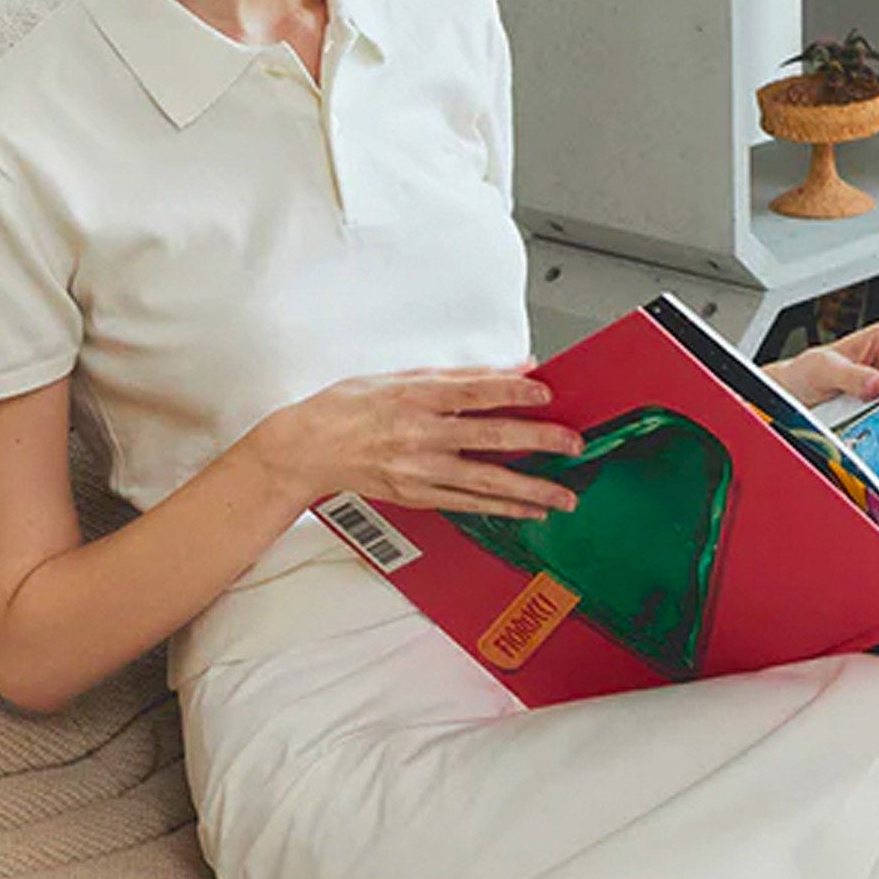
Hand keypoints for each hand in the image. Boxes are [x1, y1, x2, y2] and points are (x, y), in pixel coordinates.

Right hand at [256, 367, 587, 520]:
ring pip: (485, 480)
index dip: (514, 392)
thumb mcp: (402, 378)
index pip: (476, 392)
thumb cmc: (350, 407)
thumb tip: (515, 368)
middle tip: (573, 444)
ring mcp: (419, 470)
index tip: (547, 393)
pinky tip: (529, 510)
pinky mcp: (417, 495)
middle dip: (538, 441)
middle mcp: (420, 436)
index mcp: (417, 398)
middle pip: (490, 437)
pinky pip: (468, 503)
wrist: (306, 449)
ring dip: (529, 489)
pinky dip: (502, 507)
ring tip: (563, 495)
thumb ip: (463, 376)